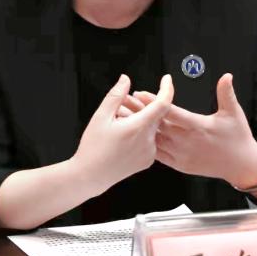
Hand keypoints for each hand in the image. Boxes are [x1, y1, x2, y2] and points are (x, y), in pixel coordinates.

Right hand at [71, 74, 172, 191]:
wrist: (90, 176)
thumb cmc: (93, 148)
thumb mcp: (101, 116)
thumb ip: (116, 95)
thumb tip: (125, 80)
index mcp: (139, 127)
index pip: (162, 103)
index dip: (166, 89)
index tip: (166, 79)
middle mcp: (148, 140)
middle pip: (153, 114)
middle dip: (140, 106)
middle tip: (120, 106)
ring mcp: (149, 152)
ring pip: (150, 127)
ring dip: (138, 120)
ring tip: (117, 123)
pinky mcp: (147, 161)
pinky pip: (149, 140)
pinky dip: (139, 133)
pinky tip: (122, 135)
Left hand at [125, 73, 256, 187]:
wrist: (240, 165)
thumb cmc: (237, 138)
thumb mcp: (234, 113)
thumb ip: (226, 93)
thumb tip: (226, 75)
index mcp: (198, 126)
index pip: (171, 112)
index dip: (155, 102)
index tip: (140, 93)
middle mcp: (187, 141)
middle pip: (157, 124)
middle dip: (139, 112)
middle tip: (124, 101)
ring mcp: (181, 155)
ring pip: (154, 140)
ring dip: (138, 128)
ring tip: (123, 117)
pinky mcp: (179, 165)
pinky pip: (158, 154)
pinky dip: (146, 144)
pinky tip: (136, 137)